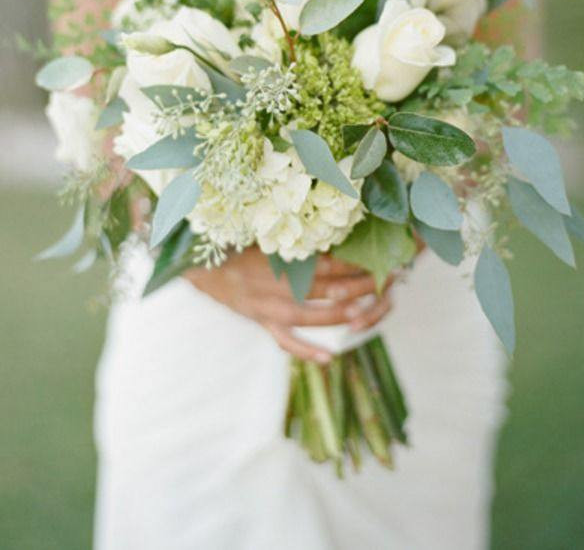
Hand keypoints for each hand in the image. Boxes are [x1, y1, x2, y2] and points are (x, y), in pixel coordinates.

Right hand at [184, 246, 393, 362]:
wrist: (198, 262)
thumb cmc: (235, 240)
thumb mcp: (264, 231)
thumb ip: (294, 233)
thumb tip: (327, 226)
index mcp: (284, 258)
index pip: (331, 263)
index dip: (357, 263)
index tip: (378, 258)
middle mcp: (281, 285)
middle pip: (328, 288)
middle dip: (359, 286)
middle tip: (385, 282)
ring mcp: (271, 307)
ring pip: (314, 315)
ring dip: (341, 314)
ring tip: (365, 313)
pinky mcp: (262, 321)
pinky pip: (286, 341)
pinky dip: (307, 350)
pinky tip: (329, 358)